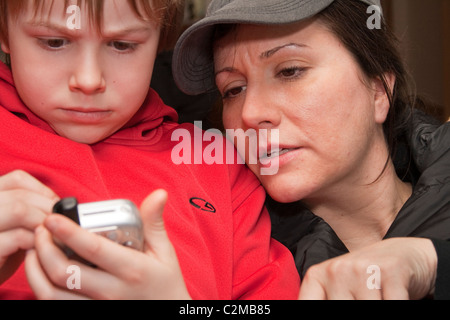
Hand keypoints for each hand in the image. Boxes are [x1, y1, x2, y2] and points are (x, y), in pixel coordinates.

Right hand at [0, 170, 58, 283]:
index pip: (17, 179)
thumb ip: (31, 211)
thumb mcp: (14, 225)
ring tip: (54, 236)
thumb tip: (65, 206)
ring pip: (20, 210)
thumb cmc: (1, 253)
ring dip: (44, 223)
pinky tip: (43, 250)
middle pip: (21, 195)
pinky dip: (38, 241)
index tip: (57, 207)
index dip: (43, 191)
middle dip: (48, 209)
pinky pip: (18, 236)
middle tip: (63, 225)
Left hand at [25, 189, 191, 299]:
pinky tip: (42, 271)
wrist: (168, 314)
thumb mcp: (163, 251)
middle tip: (41, 229)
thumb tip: (158, 193)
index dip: (69, 232)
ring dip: (36, 270)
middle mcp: (112, 291)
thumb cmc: (165, 282)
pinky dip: (42, 287)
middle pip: (65, 272)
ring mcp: (98, 306)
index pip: (93, 249)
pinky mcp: (89, 313)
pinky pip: (56, 305)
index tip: (52, 217)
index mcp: (132, 269)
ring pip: (53, 293)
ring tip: (36, 249)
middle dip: (44, 249)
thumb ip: (153, 222)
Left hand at [298, 238, 436, 299]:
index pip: (307, 305)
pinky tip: (394, 296)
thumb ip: (324, 299)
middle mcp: (335, 270)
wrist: (404, 254)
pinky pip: (392, 304)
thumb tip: (300, 307)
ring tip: (378, 297)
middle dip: (353, 309)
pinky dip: (397, 304)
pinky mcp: (390, 270)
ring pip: (366, 308)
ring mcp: (361, 269)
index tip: (338, 302)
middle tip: (360, 299)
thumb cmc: (365, 278)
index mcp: (316, 277)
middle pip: (339, 308)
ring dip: (378, 305)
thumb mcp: (339, 290)